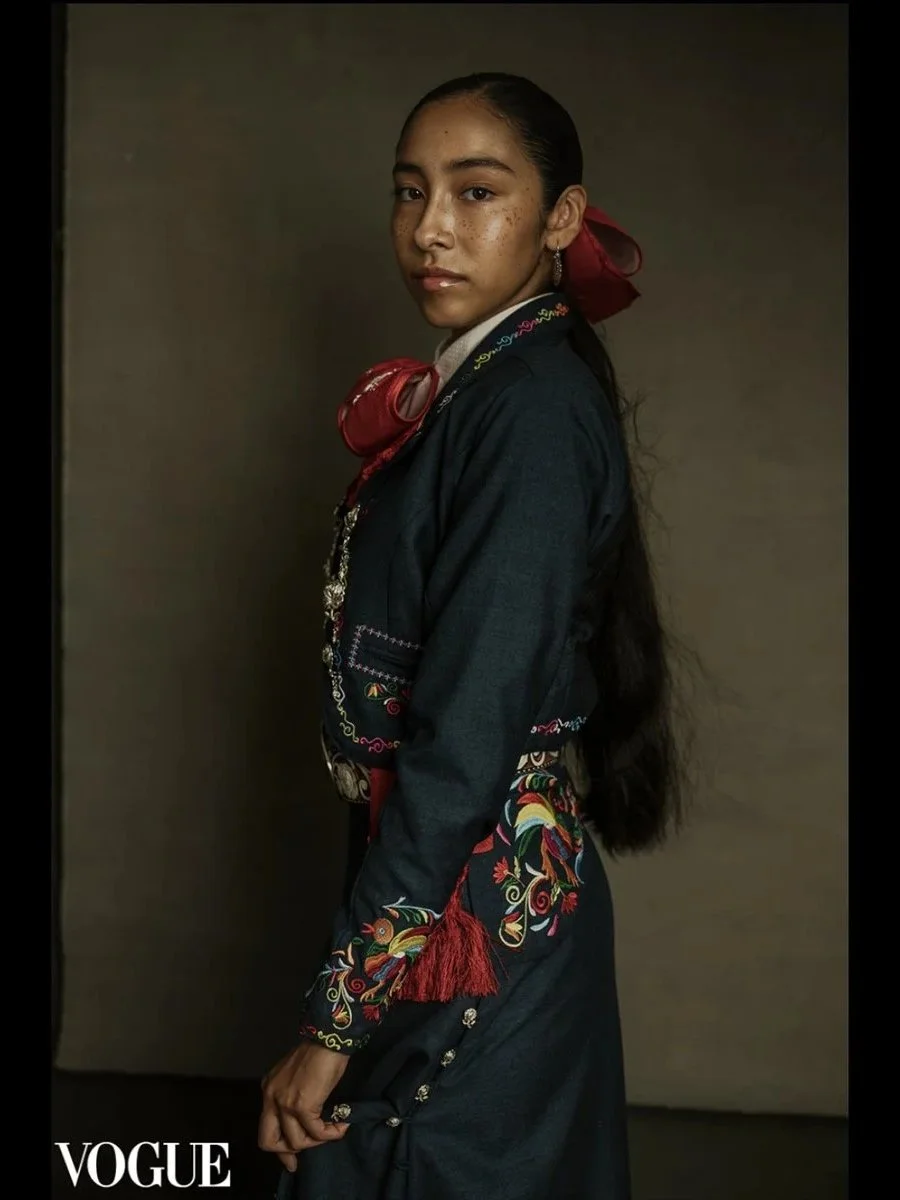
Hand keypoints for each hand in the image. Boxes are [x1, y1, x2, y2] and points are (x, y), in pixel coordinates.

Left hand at [258, 1041, 351, 1171]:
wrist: (328, 1039)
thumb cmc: (318, 1053)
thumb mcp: (297, 1077)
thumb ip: (293, 1098)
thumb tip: (303, 1123)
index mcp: (269, 1089)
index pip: (266, 1128)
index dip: (279, 1149)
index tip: (292, 1162)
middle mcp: (271, 1097)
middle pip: (268, 1141)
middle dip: (288, 1152)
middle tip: (307, 1154)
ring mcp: (285, 1102)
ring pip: (296, 1141)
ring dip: (317, 1141)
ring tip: (333, 1131)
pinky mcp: (302, 1105)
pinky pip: (316, 1132)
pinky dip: (331, 1133)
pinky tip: (342, 1125)